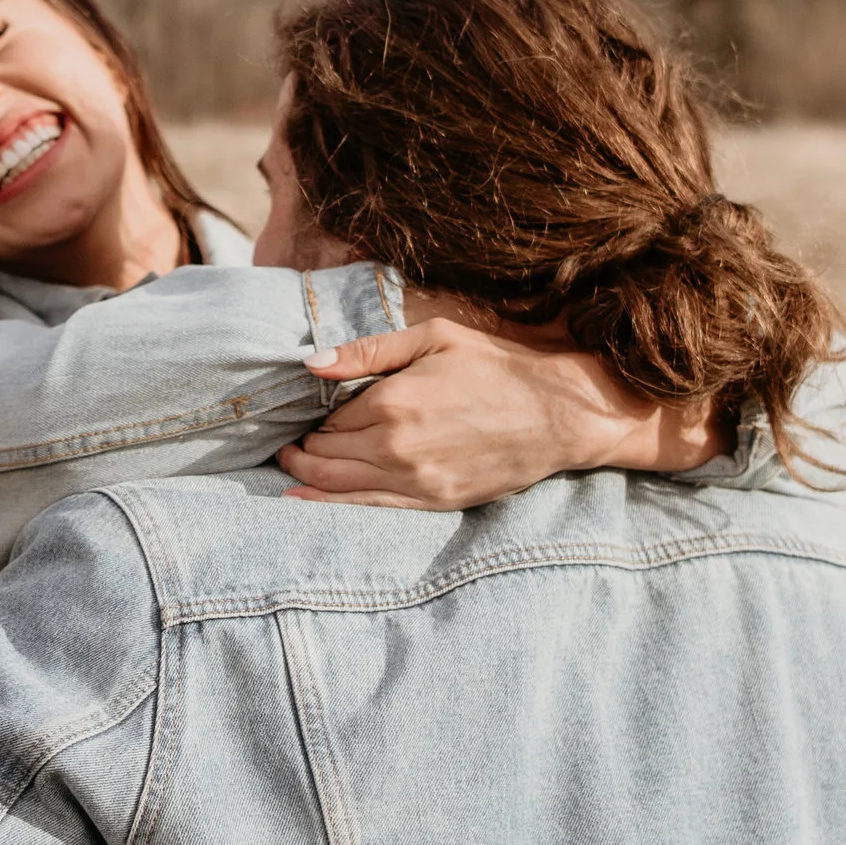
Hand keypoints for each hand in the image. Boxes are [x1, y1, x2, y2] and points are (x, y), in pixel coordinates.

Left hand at [279, 310, 725, 506]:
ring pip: (337, 484)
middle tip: (287, 442)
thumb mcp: (434, 338)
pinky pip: (367, 506)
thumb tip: (311, 364)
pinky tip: (304, 499)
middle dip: (301, 447)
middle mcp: (395, 445)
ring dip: (306, 476)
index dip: (313, 415)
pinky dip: (329, 503)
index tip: (305, 412)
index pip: (329, 415)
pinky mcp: (432, 500)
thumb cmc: (497, 367)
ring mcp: (413, 479)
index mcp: (392, 400)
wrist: (558, 413)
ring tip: (289, 466)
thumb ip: (368, 352)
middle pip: (326, 452)